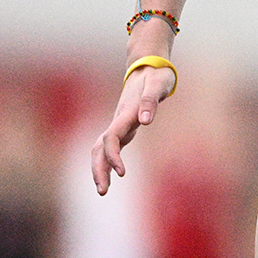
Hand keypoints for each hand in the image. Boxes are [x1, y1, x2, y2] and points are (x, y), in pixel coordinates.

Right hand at [90, 64, 174, 194]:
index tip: (122, 173)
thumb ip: (151, 101)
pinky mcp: (123, 127)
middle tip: (102, 192)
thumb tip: (145, 121)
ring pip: (101, 149)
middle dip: (98, 169)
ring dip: (99, 168)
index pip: (111, 137)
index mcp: (125, 114)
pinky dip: (107, 161)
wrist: (148, 66)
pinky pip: (109, 147)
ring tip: (102, 191)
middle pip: (99, 147)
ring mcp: (119, 124)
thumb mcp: (158, 85)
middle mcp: (118, 121)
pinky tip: (112, 175)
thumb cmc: (157, 76)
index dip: (113, 155)